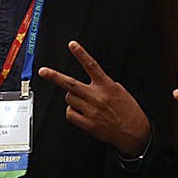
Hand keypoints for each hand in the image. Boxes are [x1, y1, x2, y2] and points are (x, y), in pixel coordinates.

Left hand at [38, 40, 150, 155]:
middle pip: (71, 84)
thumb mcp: (120, 90)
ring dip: (72, 98)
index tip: (72, 45)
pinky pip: (70, 114)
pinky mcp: (88, 124)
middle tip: (43, 71)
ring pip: (69, 98)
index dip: (81, 54)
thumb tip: (90, 82)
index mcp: (107, 85)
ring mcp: (91, 110)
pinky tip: (81, 112)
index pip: (92, 65)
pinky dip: (72, 112)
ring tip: (83, 102)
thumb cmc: (129, 110)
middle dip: (55, 77)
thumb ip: (103, 84)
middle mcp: (97, 96)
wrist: (134, 132)